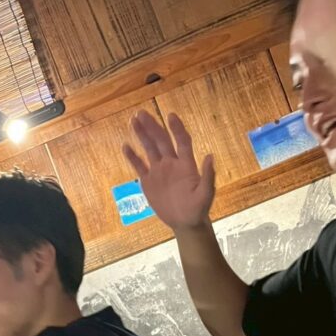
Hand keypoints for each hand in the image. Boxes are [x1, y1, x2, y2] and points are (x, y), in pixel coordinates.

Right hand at [123, 111, 215, 231]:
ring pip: (149, 149)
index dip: (176, 129)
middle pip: (161, 140)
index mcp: (186, 164)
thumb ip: (208, 176)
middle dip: (152, 126)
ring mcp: (159, 171)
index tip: (170, 116)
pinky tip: (125, 146)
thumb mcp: (205, 195)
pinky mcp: (148, 181)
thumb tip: (210, 156)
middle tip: (141, 113)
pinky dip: (132, 157)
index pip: (181, 141)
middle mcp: (171, 163)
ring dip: (142, 135)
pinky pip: (139, 166)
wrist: (185, 222)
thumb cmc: (198, 208)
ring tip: (133, 120)